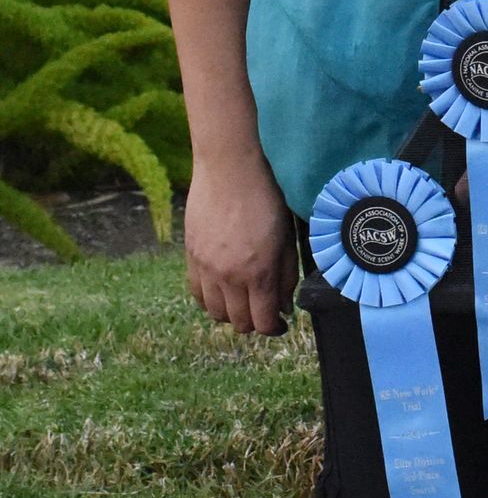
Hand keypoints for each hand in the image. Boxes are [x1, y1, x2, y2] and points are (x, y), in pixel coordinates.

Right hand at [183, 154, 297, 335]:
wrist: (229, 168)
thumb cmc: (266, 197)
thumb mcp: (286, 238)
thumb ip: (286, 276)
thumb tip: (283, 307)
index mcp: (258, 272)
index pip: (263, 322)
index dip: (274, 329)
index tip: (280, 323)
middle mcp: (229, 276)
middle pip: (238, 323)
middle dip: (254, 322)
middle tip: (264, 311)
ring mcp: (206, 268)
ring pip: (215, 312)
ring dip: (231, 313)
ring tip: (243, 300)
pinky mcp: (190, 257)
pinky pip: (196, 293)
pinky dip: (209, 299)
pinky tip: (221, 290)